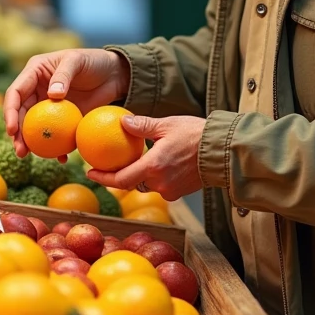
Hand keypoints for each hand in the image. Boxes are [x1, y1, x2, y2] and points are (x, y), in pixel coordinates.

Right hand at [3, 49, 129, 156]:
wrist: (115, 74)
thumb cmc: (94, 61)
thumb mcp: (77, 61)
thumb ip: (64, 75)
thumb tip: (52, 95)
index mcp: (34, 73)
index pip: (15, 93)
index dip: (10, 111)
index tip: (12, 130)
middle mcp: (37, 91)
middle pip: (20, 114)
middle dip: (16, 133)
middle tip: (20, 151)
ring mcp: (49, 107)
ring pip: (34, 127)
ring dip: (30, 143)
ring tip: (28, 157)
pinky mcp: (64, 120)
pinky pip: (56, 135)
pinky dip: (57, 147)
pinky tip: (61, 158)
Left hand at [86, 115, 204, 200]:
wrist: (224, 152)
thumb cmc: (197, 135)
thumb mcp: (167, 125)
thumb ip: (143, 126)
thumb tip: (122, 121)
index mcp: (153, 167)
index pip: (120, 179)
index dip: (102, 178)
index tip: (89, 171)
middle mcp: (159, 183)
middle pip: (131, 183)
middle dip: (118, 175)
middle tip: (106, 164)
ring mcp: (170, 190)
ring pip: (146, 184)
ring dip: (138, 174)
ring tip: (132, 159)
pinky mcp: (180, 192)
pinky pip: (160, 185)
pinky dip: (154, 175)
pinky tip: (154, 162)